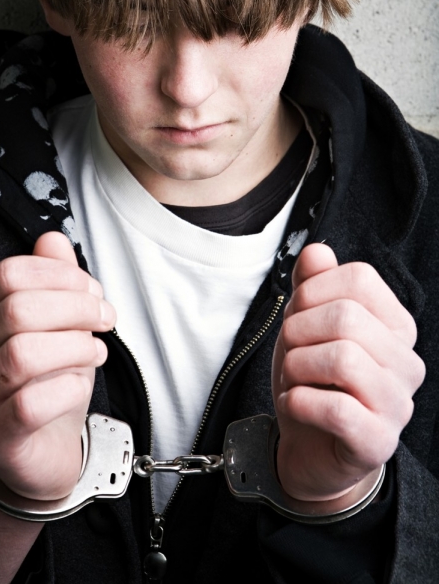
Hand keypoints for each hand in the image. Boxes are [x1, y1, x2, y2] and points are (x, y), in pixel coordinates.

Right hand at [0, 232, 112, 500]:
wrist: (43, 451)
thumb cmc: (49, 384)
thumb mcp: (59, 325)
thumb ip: (54, 280)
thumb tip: (52, 239)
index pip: (9, 276)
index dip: (60, 276)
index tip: (93, 291)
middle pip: (17, 310)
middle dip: (76, 308)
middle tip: (106, 319)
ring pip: (21, 354)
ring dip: (75, 346)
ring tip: (97, 351)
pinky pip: (30, 404)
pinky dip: (68, 388)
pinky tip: (82, 385)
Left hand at [272, 243, 424, 503]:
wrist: (310, 446)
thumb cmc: (313, 379)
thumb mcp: (304, 323)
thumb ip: (311, 284)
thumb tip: (317, 251)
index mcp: (395, 325)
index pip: (359, 278)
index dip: (313, 290)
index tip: (298, 315)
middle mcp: (406, 362)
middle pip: (346, 317)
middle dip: (298, 330)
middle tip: (290, 352)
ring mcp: (397, 404)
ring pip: (343, 359)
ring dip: (297, 367)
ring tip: (293, 379)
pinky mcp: (378, 442)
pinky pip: (337, 409)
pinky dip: (299, 402)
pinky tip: (295, 404)